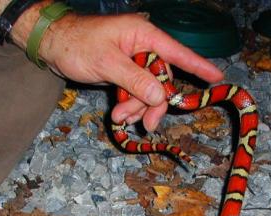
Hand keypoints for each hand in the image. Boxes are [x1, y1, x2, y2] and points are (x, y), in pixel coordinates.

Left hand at [37, 13, 223, 130]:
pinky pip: (136, 93)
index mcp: (143, 36)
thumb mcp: (106, 63)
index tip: (218, 79)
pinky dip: (130, 106)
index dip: (198, 66)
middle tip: (144, 125)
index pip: (177, 52)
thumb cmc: (77, 45)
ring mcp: (134, 61)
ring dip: (137, 108)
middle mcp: (143, 47)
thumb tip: (160, 95)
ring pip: (148, 91)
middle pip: (162, 81)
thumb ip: (135, 79)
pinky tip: (120, 115)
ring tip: (119, 119)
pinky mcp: (124, 73)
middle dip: (152, 104)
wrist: (52, 45)